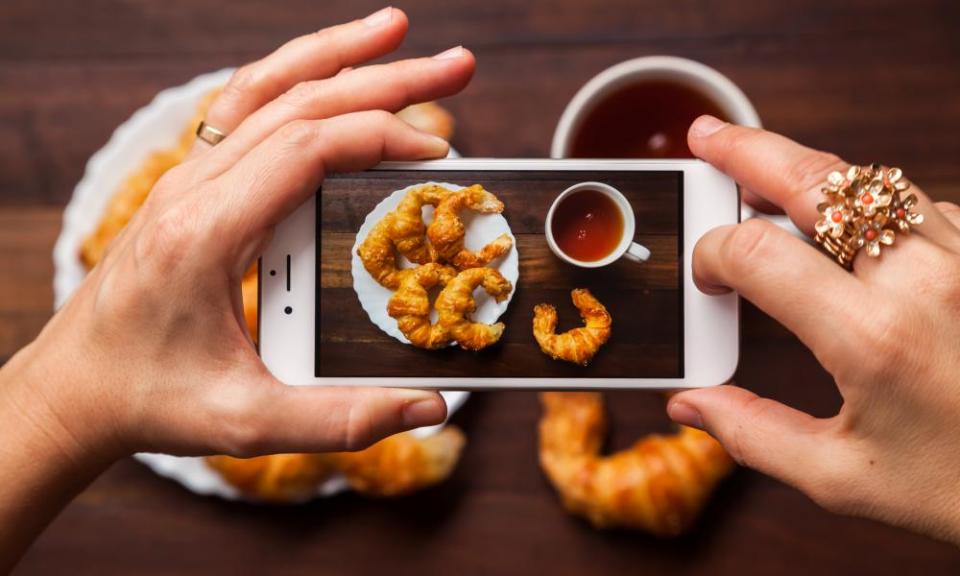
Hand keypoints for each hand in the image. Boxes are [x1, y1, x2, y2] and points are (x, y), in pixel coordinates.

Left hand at [2, 7, 475, 464]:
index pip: (305, 149)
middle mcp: (192, 189)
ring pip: (267, 88)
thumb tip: (429, 406)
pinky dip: (294, 78)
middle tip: (456, 66)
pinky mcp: (192, 186)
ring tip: (396, 33)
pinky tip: (329, 73)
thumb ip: (342, 418)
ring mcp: (187, 179)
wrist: (74, 388)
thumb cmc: (151, 398)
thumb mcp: (247, 422)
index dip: (379, 135)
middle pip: (297, 102)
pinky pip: (244, 109)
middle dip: (384, 78)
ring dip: (336, 56)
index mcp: (206, 233)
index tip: (438, 150)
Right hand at [667, 115, 959, 542]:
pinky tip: (850, 230)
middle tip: (709, 138)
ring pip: (872, 183)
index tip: (706, 274)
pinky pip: (919, 208)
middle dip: (748, 151)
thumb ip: (753, 434)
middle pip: (817, 182)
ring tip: (768, 173)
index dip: (712, 253)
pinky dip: (873, 207)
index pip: (757, 252)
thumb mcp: (844, 479)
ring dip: (813, 176)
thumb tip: (692, 405)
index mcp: (873, 338)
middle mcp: (925, 281)